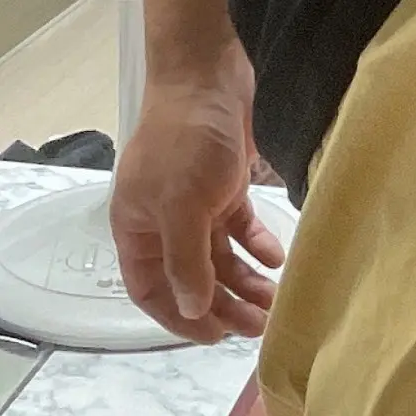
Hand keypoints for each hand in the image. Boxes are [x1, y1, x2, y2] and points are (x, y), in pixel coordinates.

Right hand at [111, 39, 285, 342]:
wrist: (209, 77)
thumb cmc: (186, 140)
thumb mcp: (181, 206)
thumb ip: (185, 260)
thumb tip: (192, 309)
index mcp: (137, 229)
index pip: (151, 289)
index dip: (179, 317)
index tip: (215, 338)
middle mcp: (163, 221)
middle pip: (191, 278)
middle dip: (222, 304)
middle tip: (259, 327)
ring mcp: (195, 203)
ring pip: (220, 256)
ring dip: (245, 280)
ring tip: (275, 301)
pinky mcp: (225, 186)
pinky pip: (240, 228)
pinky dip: (258, 244)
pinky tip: (278, 258)